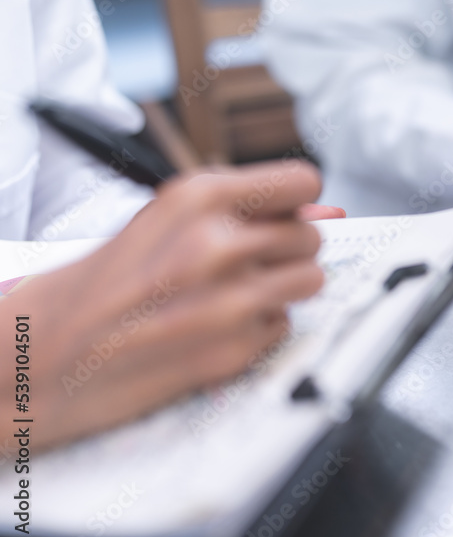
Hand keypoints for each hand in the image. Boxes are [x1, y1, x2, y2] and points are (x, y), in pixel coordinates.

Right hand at [4, 161, 338, 449]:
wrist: (44, 354)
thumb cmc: (100, 285)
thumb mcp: (164, 222)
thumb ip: (242, 209)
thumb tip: (325, 209)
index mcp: (197, 199)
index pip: (302, 182)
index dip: (298, 199)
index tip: (288, 211)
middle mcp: (217, 244)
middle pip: (310, 236)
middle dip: (286, 249)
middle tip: (248, 261)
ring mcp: (229, 300)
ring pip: (311, 280)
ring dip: (284, 287)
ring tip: (239, 292)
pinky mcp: (234, 349)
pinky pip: (283, 326)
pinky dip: (260, 328)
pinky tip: (218, 327)